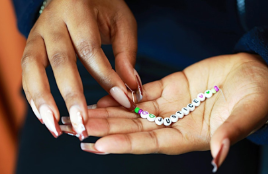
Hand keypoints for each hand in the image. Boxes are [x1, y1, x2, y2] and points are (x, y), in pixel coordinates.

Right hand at [21, 0, 139, 138]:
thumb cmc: (103, 7)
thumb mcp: (121, 21)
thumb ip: (126, 52)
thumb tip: (131, 87)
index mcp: (76, 10)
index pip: (91, 50)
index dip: (107, 78)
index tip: (124, 101)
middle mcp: (52, 22)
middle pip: (60, 61)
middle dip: (71, 96)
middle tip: (81, 125)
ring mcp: (37, 34)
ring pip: (33, 68)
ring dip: (42, 100)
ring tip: (55, 127)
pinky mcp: (30, 45)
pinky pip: (27, 72)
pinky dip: (33, 95)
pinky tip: (44, 116)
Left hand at [63, 53, 267, 170]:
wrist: (256, 74)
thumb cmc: (256, 97)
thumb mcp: (248, 115)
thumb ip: (230, 134)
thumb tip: (219, 156)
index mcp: (190, 135)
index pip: (152, 143)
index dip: (127, 144)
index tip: (100, 144)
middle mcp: (175, 123)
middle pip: (136, 129)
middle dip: (108, 128)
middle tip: (80, 126)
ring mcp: (171, 105)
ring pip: (135, 111)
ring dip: (111, 112)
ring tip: (86, 112)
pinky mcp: (170, 87)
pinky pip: (143, 93)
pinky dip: (125, 94)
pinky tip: (107, 95)